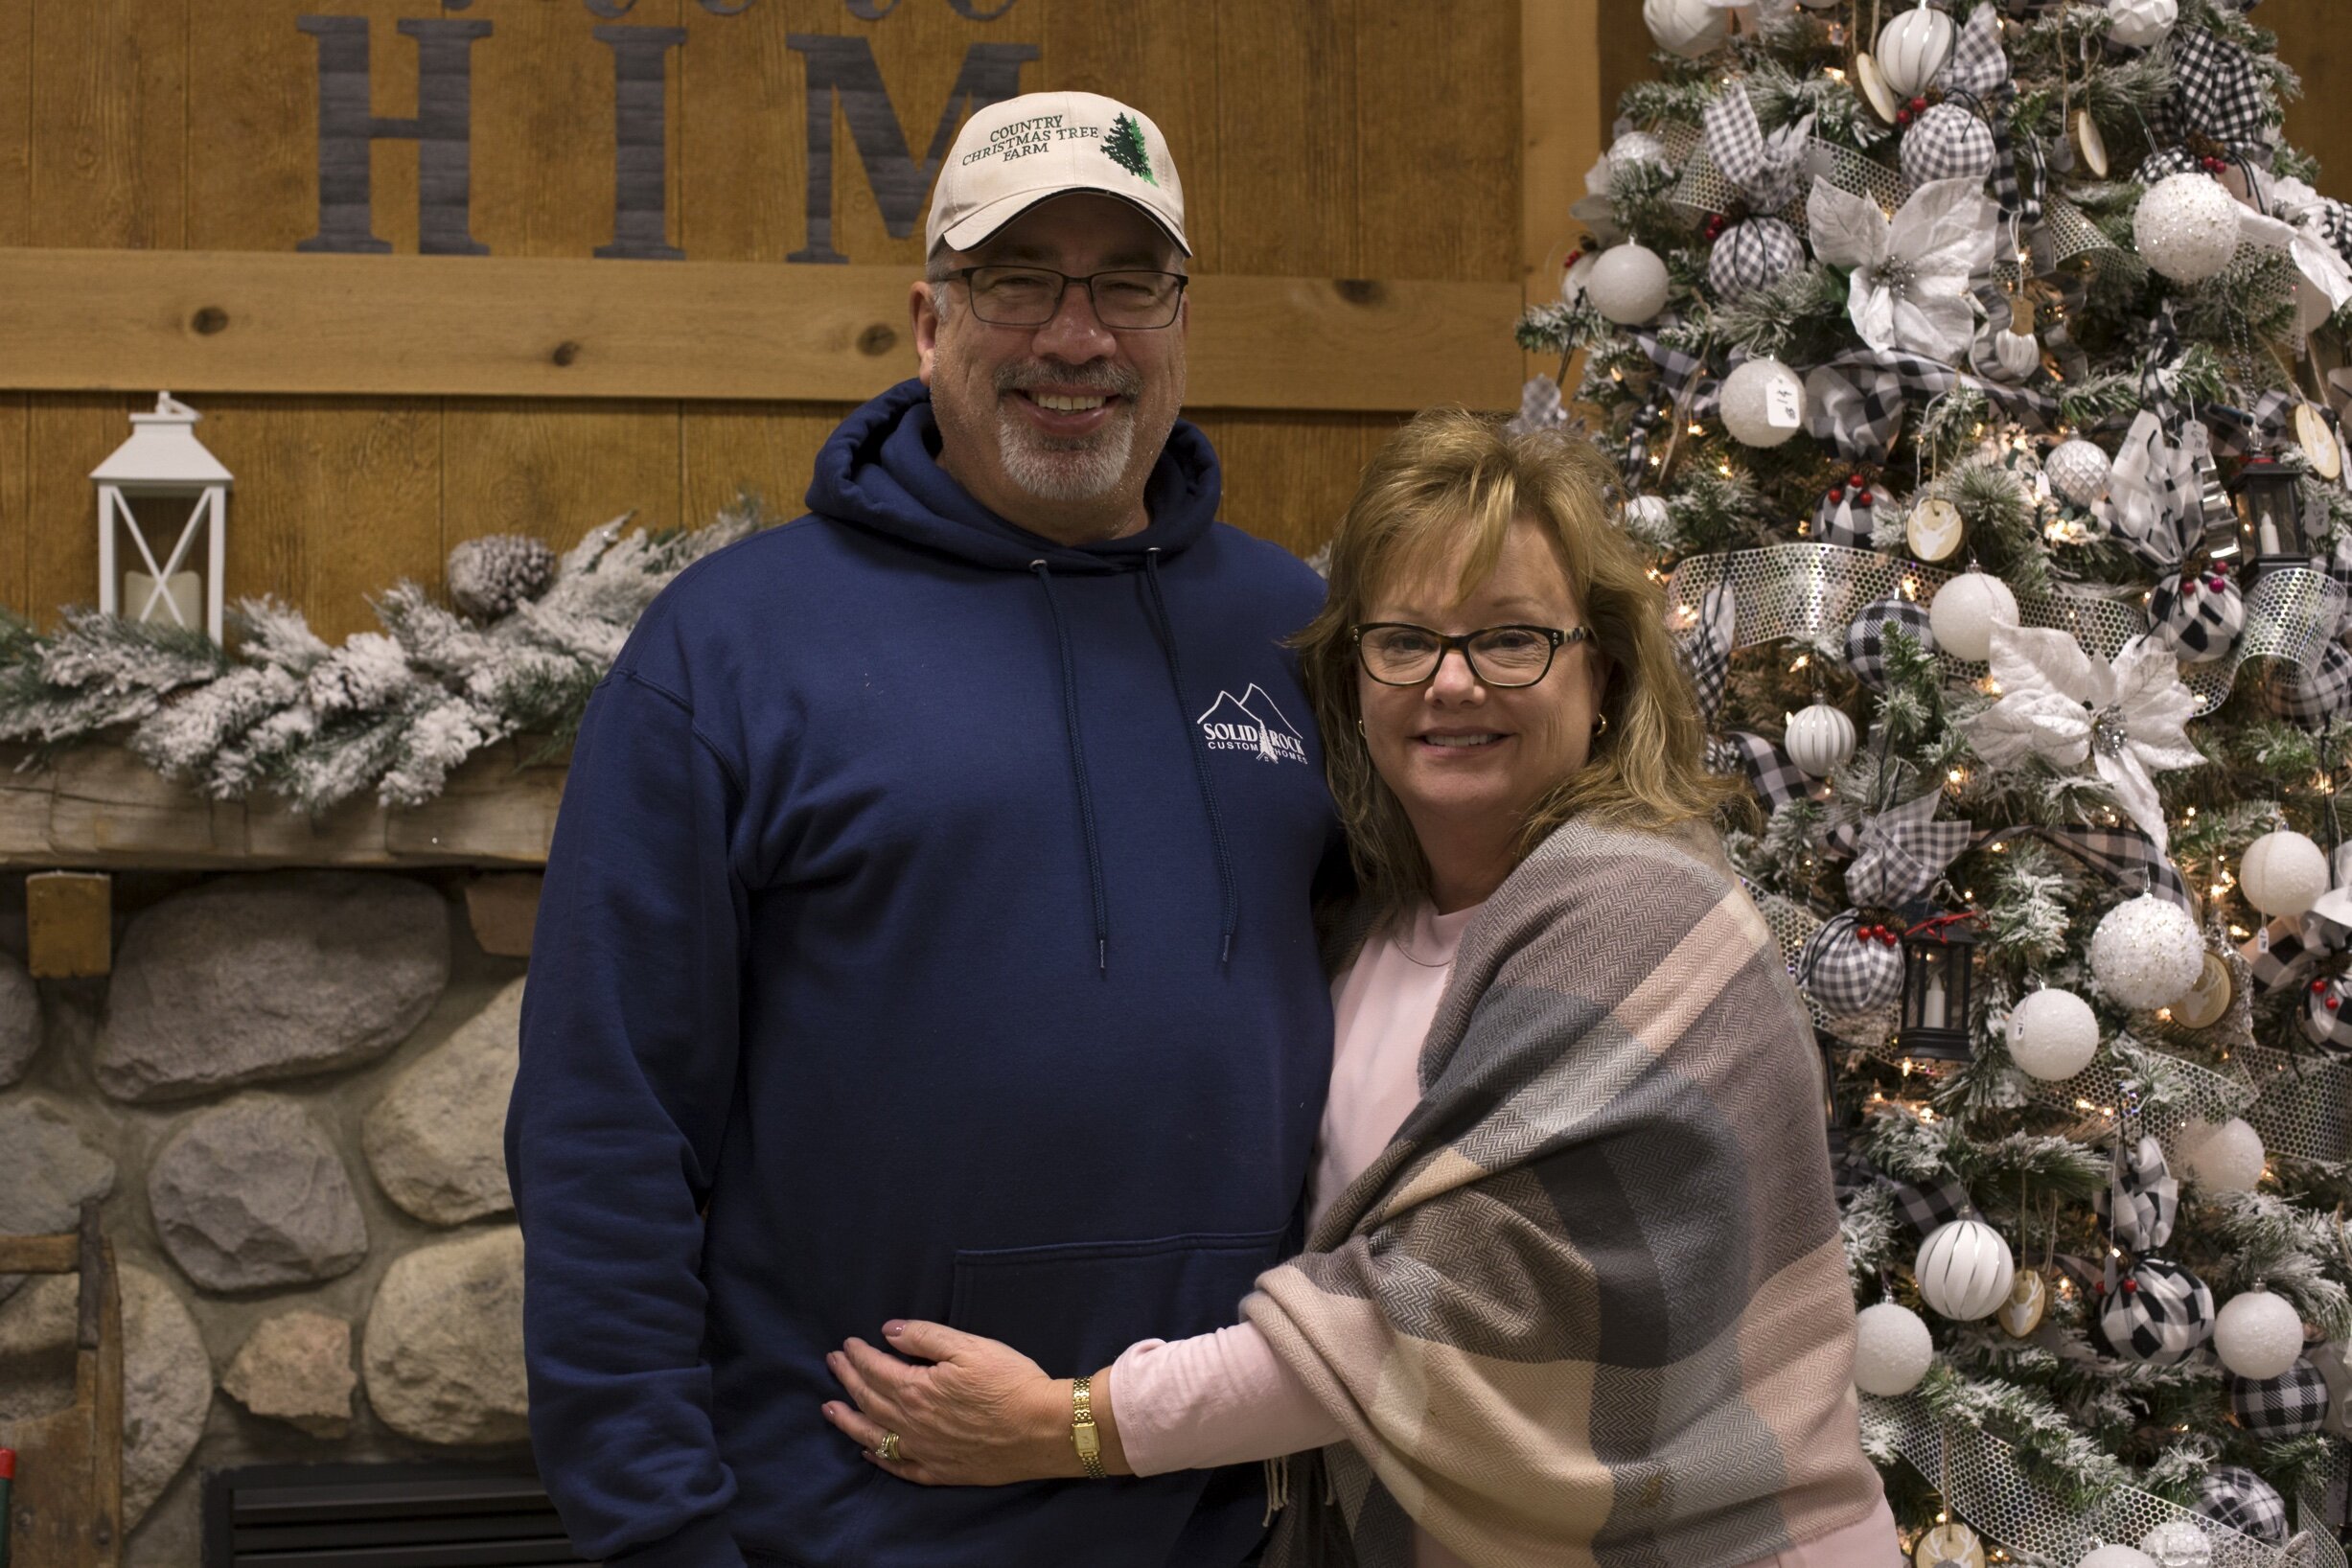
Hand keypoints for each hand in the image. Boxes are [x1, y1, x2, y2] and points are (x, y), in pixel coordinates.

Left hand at [821, 1320, 1081, 1485]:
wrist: (1044, 1429)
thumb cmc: (1011, 1382)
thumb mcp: (970, 1346)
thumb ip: (926, 1337)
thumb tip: (890, 1332)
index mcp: (917, 1389)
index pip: (876, 1368)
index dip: (859, 1354)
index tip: (847, 1343)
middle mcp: (912, 1423)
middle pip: (869, 1399)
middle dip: (847, 1379)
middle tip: (832, 1363)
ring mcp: (923, 1451)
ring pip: (874, 1435)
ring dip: (848, 1420)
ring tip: (830, 1408)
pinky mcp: (940, 1471)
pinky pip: (899, 1466)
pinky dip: (879, 1457)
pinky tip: (868, 1450)